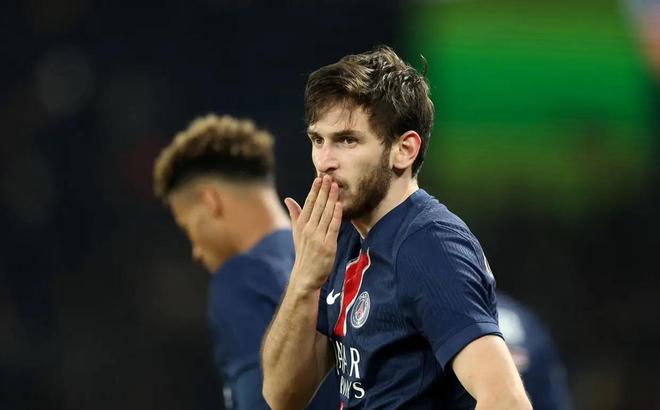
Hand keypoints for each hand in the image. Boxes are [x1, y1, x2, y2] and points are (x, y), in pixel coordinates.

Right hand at [284, 175, 342, 292]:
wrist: (305, 276)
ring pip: (326, 214)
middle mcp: (308, 230)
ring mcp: (318, 238)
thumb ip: (295, 215)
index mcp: (301, 225)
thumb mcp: (297, 233)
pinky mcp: (328, 246)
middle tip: (329, 176)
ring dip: (331, 199)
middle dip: (324, 190)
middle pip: (317, 206)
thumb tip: (288, 199)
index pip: (308, 204)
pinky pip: (333, 227)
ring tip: (336, 186)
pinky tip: (339, 205)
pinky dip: (336, 215)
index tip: (319, 178)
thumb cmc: (303, 253)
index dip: (314, 190)